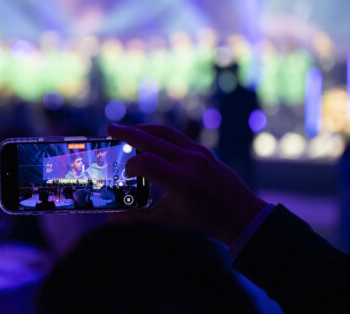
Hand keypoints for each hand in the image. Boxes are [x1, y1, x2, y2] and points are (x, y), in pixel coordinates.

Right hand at [108, 123, 265, 245]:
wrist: (239, 214)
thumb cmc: (203, 220)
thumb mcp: (168, 219)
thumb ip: (137, 216)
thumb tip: (110, 218)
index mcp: (180, 182)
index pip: (146, 163)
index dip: (131, 166)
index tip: (127, 175)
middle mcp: (189, 163)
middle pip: (152, 140)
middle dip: (128, 133)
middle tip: (110, 129)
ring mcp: (197, 153)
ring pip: (165, 132)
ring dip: (143, 129)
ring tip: (126, 130)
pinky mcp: (202, 150)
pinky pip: (176, 136)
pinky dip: (158, 134)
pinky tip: (148, 138)